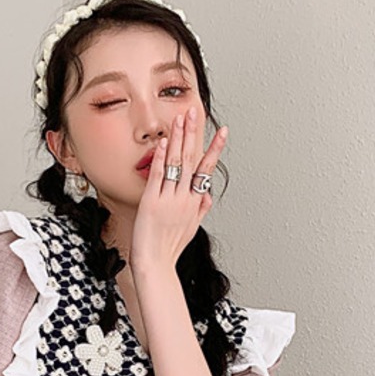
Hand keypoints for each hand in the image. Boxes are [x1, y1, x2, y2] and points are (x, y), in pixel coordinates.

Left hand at [130, 106, 228, 274]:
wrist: (156, 264)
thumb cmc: (170, 249)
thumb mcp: (191, 229)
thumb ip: (200, 209)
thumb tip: (207, 195)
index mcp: (195, 202)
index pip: (206, 168)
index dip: (214, 147)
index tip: (221, 131)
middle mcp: (185, 198)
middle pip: (192, 159)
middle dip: (194, 133)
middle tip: (196, 111)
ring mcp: (170, 199)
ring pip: (177, 163)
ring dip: (179, 138)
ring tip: (181, 117)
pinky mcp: (152, 202)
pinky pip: (159, 175)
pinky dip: (162, 158)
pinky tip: (165, 142)